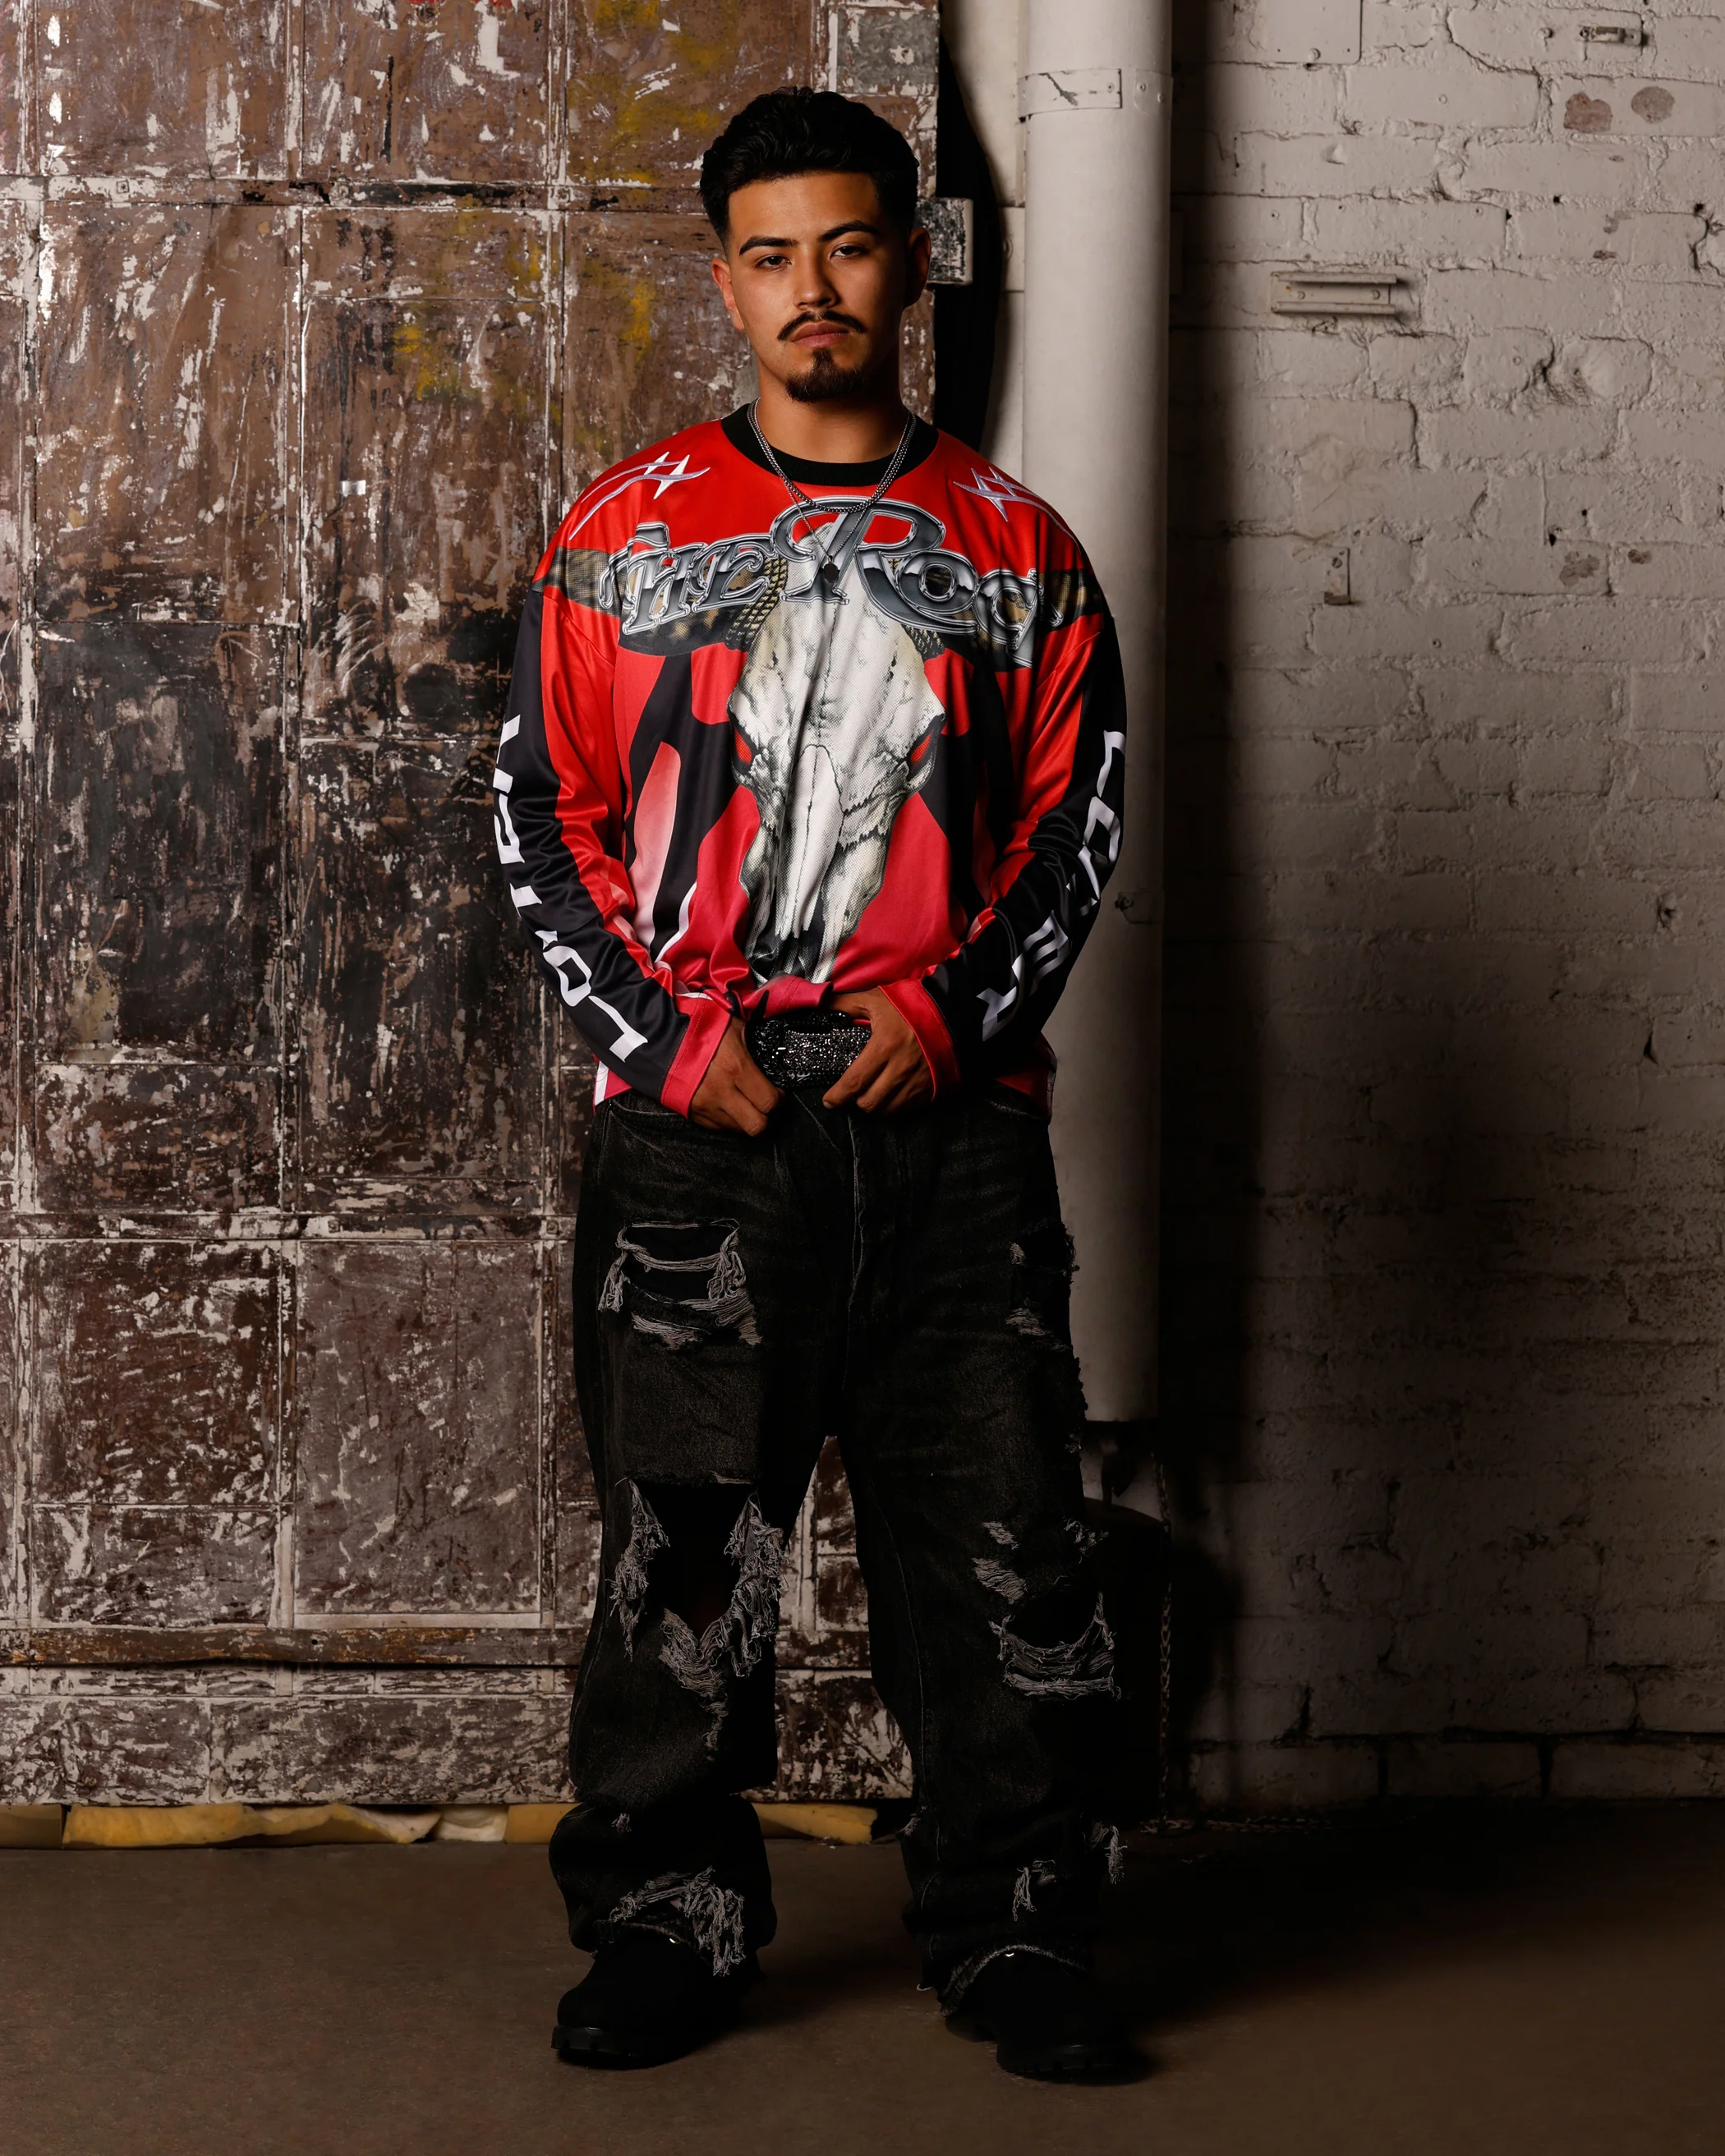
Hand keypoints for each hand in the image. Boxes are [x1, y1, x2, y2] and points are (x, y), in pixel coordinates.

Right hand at [690, 1019, 781, 1134]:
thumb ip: (752, 1043)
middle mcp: (721, 1091)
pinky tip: (727, 1104)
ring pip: (737, 1129)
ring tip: (746, 1104)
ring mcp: (704, 1105)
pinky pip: (717, 1127)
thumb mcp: (732, 1026)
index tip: (778, 1092)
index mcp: (735, 1067)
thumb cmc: (697, 1026)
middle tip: (765, 1103)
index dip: (779, 1099)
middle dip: (766, 1116)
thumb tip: (769, 1054)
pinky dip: (727, 1119)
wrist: (655, 1037)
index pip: (769, 1101)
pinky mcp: (691, 1112)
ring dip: (746, 1119)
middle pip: (756, 1126)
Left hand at [822, 989, 933, 1114]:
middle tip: (855, 1090)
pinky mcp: (930, 1088)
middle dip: (856, 1099)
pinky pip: (906, 1108)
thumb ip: (845, 1004)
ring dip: (876, 1103)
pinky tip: (892, 1092)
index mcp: (883, 1048)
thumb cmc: (911, 1005)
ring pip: (887, 1109)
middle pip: (869, 1102)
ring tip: (873, 1091)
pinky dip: (895, 1104)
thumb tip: (819, 1005)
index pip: (854, 1082)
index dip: (838, 1096)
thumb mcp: (875, 999)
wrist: (951, 1012)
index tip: (829, 1100)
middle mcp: (900, 1070)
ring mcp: (917, 1082)